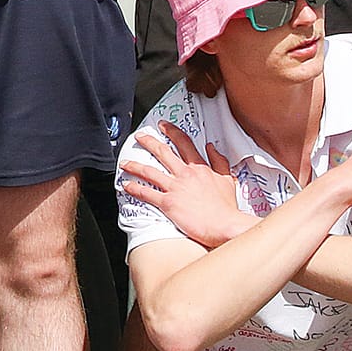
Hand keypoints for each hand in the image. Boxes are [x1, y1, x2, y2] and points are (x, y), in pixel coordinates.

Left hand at [119, 122, 251, 246]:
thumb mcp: (227, 179)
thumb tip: (212, 147)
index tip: (163, 125)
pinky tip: (126, 186)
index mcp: (199, 167)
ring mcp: (175, 188)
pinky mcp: (168, 203)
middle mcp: (185, 174)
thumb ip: (219, 161)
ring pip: (149, 171)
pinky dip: (134, 188)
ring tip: (125, 163)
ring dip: (134, 166)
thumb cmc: (227, 207)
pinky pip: (147, 193)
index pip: (183, 143)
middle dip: (148, 142)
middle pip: (163, 152)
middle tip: (140, 136)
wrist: (226, 225)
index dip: (171, 131)